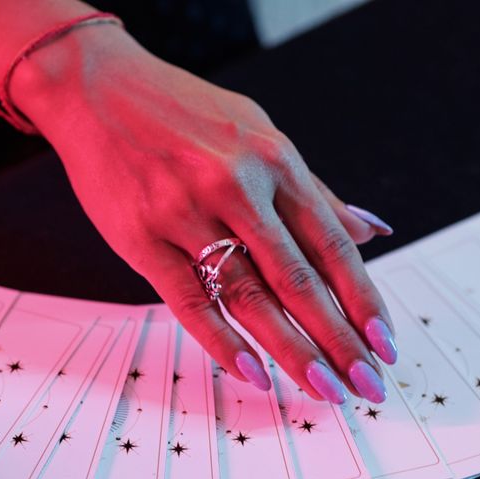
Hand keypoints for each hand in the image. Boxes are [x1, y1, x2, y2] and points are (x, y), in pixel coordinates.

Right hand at [12, 27, 396, 403]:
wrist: (96, 89)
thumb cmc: (180, 112)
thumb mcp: (257, 135)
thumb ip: (313, 191)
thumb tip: (371, 231)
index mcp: (274, 160)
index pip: (332, 245)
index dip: (362, 300)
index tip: (384, 345)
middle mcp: (236, 186)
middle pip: (299, 279)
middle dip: (339, 340)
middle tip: (365, 385)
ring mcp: (186, 212)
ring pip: (250, 295)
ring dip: (292, 350)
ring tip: (321, 388)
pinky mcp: (141, 238)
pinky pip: (190, 300)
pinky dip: (223, 340)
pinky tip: (253, 371)